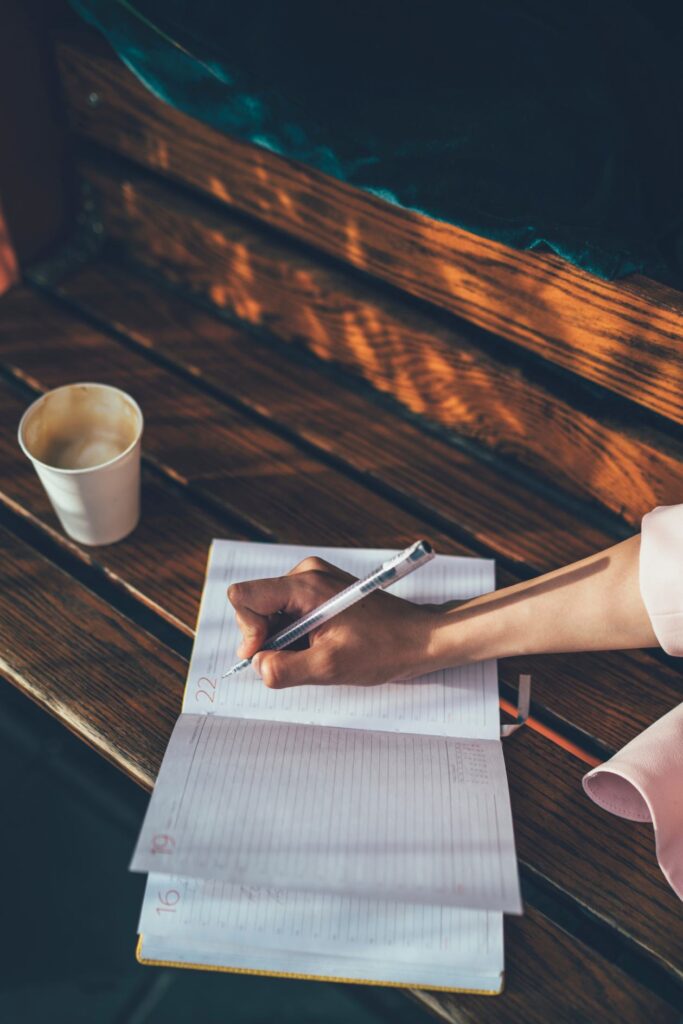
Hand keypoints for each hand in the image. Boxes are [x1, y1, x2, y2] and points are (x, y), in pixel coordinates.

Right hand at [227, 556, 442, 688]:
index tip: (269, 653)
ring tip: (316, 653)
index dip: (248, 630)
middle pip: (255, 606)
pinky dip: (297, 636)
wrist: (421, 637)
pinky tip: (321, 646)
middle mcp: (305, 574)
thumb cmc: (384, 648)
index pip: (244, 596)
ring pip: (272, 614)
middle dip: (267, 639)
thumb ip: (284, 669)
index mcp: (304, 584)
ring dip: (284, 641)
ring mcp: (314, 581)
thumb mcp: (330, 666)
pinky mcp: (322, 592)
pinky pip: (289, 614)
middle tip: (296, 661)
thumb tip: (257, 666)